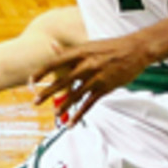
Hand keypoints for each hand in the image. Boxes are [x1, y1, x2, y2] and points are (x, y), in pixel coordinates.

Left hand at [32, 35, 150, 122]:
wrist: (136, 49)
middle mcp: (87, 64)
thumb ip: (70, 50)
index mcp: (81, 52)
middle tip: (36, 101)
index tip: (31, 80)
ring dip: (64, 106)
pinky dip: (80, 114)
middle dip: (48, 92)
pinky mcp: (105, 87)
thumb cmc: (112, 46)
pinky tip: (72, 122)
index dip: (42, 72)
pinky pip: (89, 103)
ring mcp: (96, 77)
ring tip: (55, 114)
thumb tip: (53, 46)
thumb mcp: (90, 45)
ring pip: (76, 94)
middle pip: (63, 81)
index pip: (56, 62)